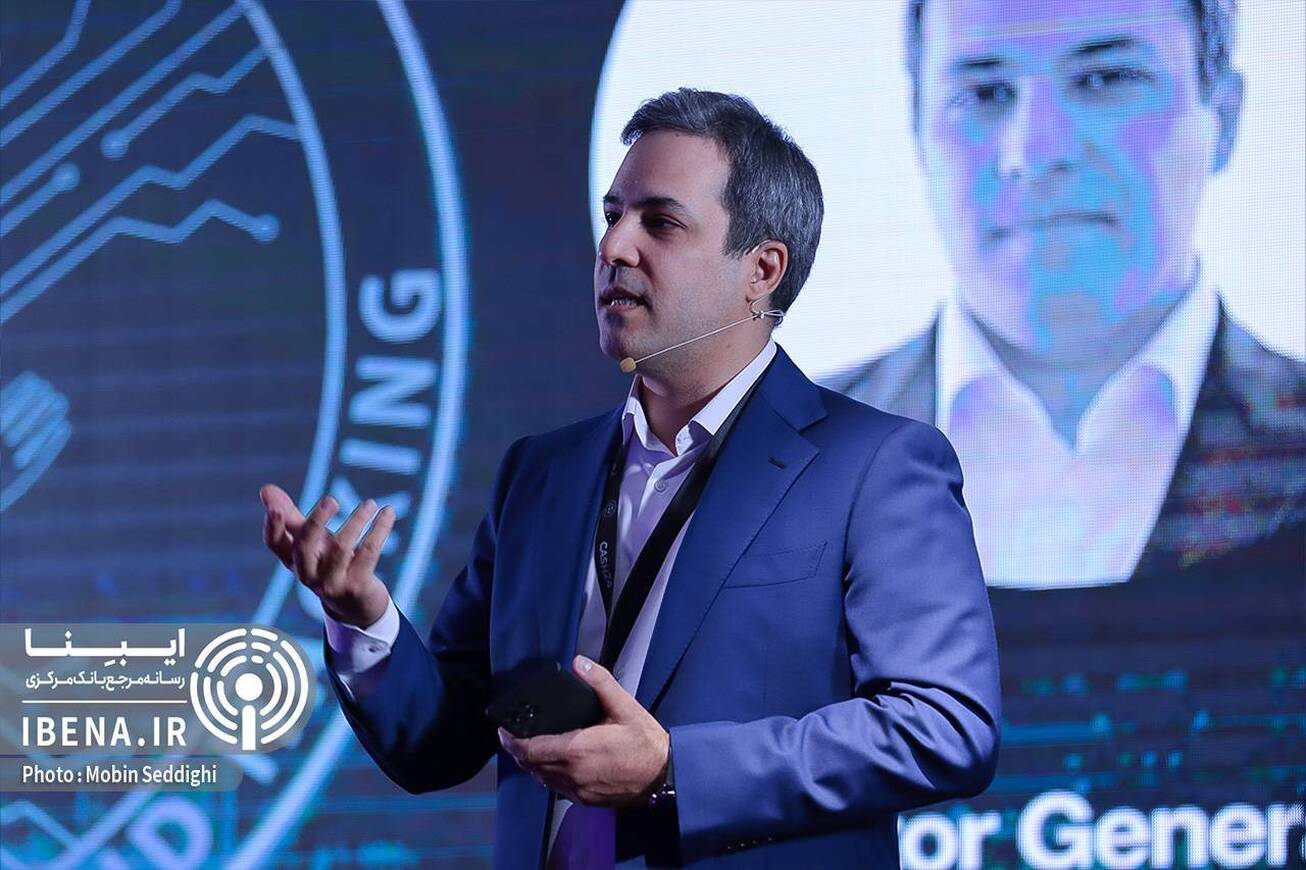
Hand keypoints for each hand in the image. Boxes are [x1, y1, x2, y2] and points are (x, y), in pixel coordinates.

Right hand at [259, 484, 393, 626]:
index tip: (275, 507)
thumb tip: (265, 488)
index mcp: (293, 560)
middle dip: (316, 522)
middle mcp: (308, 574)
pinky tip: (388, 512)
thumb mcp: (310, 541)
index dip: (272, 527)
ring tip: (370, 504)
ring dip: (357, 521)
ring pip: (341, 549)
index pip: (275, 544)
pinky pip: (369, 553)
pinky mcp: (356, 586)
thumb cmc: (328, 565)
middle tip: (331, 500)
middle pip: (304, 548)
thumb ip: (291, 516)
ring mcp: (332, 583)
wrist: (356, 606)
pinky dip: (379, 530)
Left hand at [498, 655, 669, 807]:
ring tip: (531, 747)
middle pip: (531, 766)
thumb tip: (579, 662)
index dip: (512, 742)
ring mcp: (578, 791)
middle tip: (514, 736)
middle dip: (519, 751)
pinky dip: (549, 775)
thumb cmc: (645, 741)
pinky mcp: (586, 800)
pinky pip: (557, 788)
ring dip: (533, 764)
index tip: (503, 730)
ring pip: (542, 779)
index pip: (530, 750)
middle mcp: (572, 774)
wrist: (664, 775)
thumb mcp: (625, 706)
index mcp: (576, 750)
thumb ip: (600, 683)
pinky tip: (554, 763)